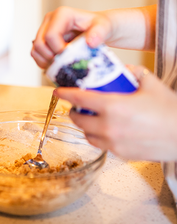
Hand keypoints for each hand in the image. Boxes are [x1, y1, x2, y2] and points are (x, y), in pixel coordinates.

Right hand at [31, 6, 112, 68]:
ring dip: (46, 61)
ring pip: (36, 50)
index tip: (73, 55)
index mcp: (61, 14)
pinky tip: (57, 64)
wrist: (99, 30)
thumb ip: (99, 32)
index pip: (51, 36)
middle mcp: (49, 20)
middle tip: (66, 62)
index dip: (59, 50)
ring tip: (61, 64)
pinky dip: (44, 62)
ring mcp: (45, 30)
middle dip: (52, 57)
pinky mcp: (44, 40)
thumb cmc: (101, 26)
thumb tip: (91, 42)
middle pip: (39, 44)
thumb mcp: (104, 27)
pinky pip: (36, 54)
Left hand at [53, 66, 176, 161]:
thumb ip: (134, 73)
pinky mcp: (119, 154)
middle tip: (78, 106)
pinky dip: (97, 137)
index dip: (65, 94)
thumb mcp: (150, 84)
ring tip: (90, 118)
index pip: (80, 99)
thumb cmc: (170, 111)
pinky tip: (105, 130)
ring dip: (84, 125)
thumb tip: (123, 69)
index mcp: (113, 107)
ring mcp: (113, 143)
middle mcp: (109, 126)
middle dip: (74, 111)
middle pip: (78, 119)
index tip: (58, 91)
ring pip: (86, 135)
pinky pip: (99, 145)